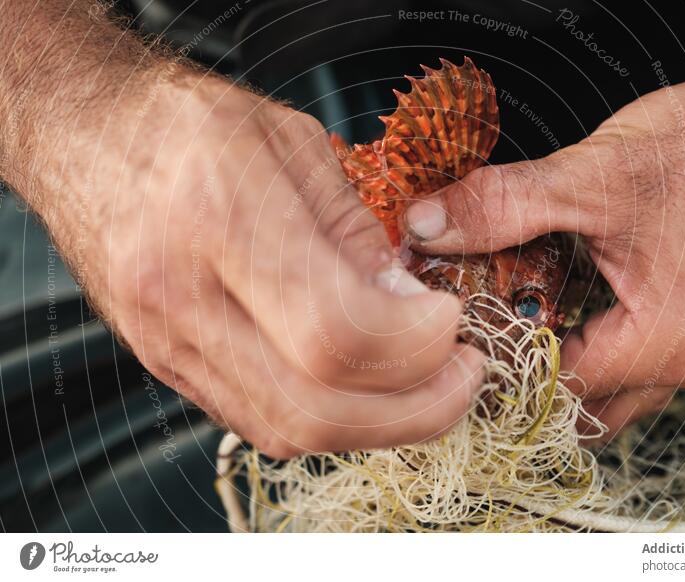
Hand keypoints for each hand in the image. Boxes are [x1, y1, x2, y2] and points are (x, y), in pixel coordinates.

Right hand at [5, 64, 485, 456]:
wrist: (82, 137)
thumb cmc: (183, 123)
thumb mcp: (288, 141)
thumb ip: (354, 229)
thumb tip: (407, 302)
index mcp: (220, 215)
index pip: (335, 332)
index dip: (416, 344)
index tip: (449, 318)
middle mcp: (184, 295)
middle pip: (316, 407)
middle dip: (415, 408)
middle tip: (461, 374)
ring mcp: (168, 343)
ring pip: (290, 431)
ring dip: (380, 425)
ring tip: (426, 385)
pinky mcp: (167, 365)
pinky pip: (260, 423)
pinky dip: (330, 418)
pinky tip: (365, 386)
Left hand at [404, 0, 684, 437]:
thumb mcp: (594, 174)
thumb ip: (502, 205)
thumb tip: (428, 226)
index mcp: (667, 340)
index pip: (555, 390)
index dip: (496, 367)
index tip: (455, 334)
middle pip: (581, 402)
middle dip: (524, 372)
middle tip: (478, 329)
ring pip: (608, 388)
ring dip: (559, 360)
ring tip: (515, 312)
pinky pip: (634, 363)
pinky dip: (592, 344)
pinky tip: (563, 302)